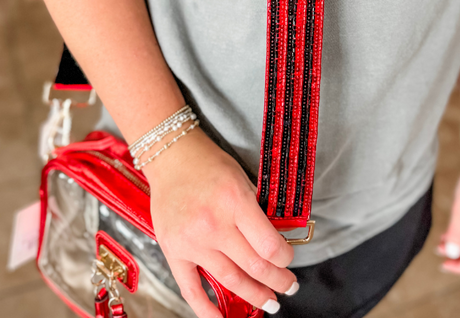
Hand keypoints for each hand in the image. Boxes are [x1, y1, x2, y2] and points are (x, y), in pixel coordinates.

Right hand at [145, 128, 297, 317]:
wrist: (171, 156)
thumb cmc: (208, 164)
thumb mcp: (242, 179)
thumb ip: (256, 212)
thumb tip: (275, 243)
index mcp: (234, 201)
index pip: (269, 245)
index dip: (285, 258)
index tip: (288, 259)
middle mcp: (213, 224)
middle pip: (254, 266)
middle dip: (277, 281)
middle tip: (288, 286)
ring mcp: (191, 241)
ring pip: (229, 280)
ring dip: (253, 295)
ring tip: (268, 301)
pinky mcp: (173, 250)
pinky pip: (191, 288)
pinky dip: (207, 309)